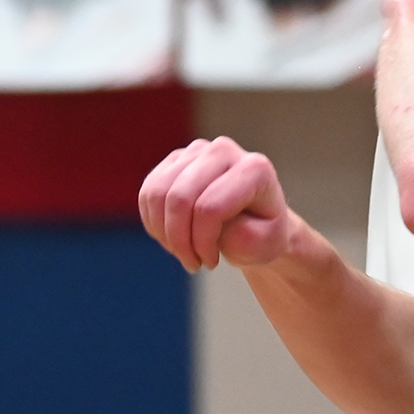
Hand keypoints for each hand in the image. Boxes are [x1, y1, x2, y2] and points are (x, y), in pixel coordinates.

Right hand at [142, 138, 298, 272]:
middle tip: (191, 262)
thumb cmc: (262, 234)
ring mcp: (197, 151)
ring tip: (183, 251)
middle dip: (178, 240)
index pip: (209, 208)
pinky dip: (154, 222)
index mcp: (254, 169)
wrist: (256, 222)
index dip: (202, 243)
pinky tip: (172, 237)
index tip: (211, 263)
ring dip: (164, 233)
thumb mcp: (264, 246)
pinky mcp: (175, 160)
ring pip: (157, 194)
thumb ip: (245, 238)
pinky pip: (148, 192)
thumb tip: (219, 223)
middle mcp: (224, 151)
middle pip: (179, 199)